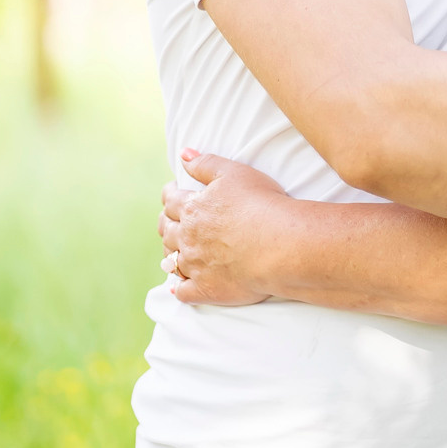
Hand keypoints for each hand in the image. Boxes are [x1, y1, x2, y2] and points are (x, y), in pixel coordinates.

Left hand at [158, 149, 291, 305]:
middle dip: (166, 224)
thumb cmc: (261, 204)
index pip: (171, 201)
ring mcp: (195, 266)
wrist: (280, 245)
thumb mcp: (234, 173)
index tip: (172, 193)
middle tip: (169, 222)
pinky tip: (178, 288)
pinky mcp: (206, 290)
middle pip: (167, 231)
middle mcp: (188, 238)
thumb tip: (183, 155)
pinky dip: (179, 289)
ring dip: (169, 255)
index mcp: (192, 209)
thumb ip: (205, 164)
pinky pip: (184, 292)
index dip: (170, 195)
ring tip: (171, 253)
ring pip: (171, 261)